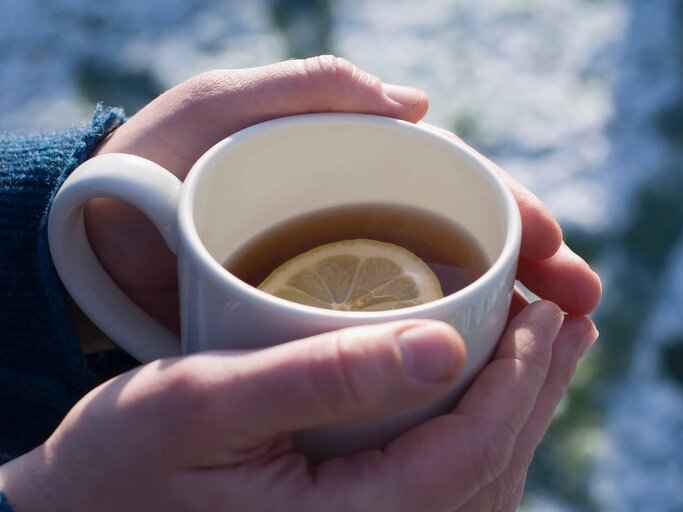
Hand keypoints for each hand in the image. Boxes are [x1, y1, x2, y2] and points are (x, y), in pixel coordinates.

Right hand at [0, 301, 596, 510]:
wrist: (83, 507)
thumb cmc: (127, 454)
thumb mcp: (209, 402)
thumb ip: (321, 376)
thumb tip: (444, 345)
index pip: (469, 451)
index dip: (519, 378)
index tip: (543, 312)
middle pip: (490, 466)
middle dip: (539, 386)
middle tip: (570, 315)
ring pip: (478, 477)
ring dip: (522, 405)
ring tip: (551, 344)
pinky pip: (443, 479)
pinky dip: (482, 425)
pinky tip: (489, 385)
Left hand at [84, 55, 600, 332]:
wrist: (92, 236)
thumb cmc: (151, 161)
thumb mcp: (224, 107)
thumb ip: (311, 89)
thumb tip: (418, 104)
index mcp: (349, 168)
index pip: (451, 186)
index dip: (512, 211)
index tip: (557, 247)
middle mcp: (356, 221)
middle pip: (460, 241)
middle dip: (530, 267)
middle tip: (581, 305)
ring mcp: (338, 275)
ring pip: (435, 292)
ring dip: (500, 315)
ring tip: (554, 343)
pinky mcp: (311, 321)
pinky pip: (386, 334)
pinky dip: (434, 350)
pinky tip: (477, 371)